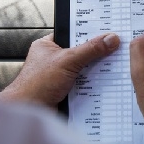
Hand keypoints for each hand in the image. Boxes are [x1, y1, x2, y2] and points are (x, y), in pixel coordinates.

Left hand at [0, 32, 119, 108]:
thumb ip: (90, 49)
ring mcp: (60, 75)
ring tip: (113, 65)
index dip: (90, 32)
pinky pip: (84, 83)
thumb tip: (110, 39)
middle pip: (81, 51)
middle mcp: (54, 59)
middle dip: (96, 53)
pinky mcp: (65, 90)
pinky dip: (92, 84)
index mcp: (48, 45)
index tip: (108, 30)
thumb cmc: (35, 85)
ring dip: (95, 70)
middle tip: (115, 48)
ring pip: (84, 68)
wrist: (28, 112)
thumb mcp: (67, 60)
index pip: (73, 33)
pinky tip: (104, 83)